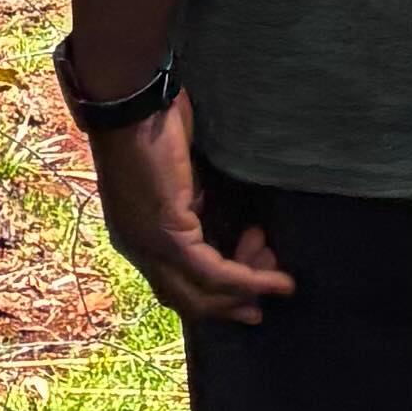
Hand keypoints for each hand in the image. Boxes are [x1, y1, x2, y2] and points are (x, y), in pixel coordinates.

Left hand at [86, 95, 294, 325]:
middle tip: (261, 306)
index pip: (173, 284)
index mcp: (135, 234)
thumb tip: (223, 219)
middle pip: (185, 299)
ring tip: (278, 279)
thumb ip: (194, 205)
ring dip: (244, 292)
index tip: (247, 292)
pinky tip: (273, 278)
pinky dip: (245, 279)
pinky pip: (211, 271)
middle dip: (227, 306)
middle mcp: (137, 248)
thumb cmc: (154, 123)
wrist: (133, 104)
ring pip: (200, 293)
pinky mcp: (167, 235)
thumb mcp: (179, 176)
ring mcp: (148, 246)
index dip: (211, 294)